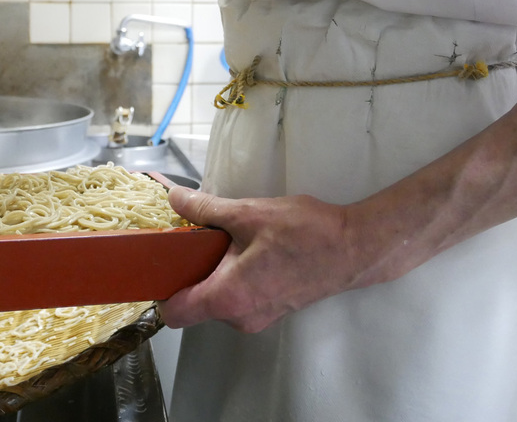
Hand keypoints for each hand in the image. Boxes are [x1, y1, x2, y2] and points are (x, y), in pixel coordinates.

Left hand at [158, 186, 399, 333]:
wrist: (356, 248)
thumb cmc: (306, 233)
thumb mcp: (248, 213)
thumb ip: (205, 209)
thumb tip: (174, 198)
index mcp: (228, 298)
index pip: (174, 312)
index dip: (161, 289)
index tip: (162, 262)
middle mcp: (240, 317)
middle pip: (195, 303)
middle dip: (192, 271)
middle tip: (198, 238)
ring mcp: (259, 318)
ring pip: (218, 299)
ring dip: (216, 272)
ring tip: (231, 239)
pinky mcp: (273, 311)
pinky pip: (240, 298)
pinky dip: (236, 277)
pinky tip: (251, 249)